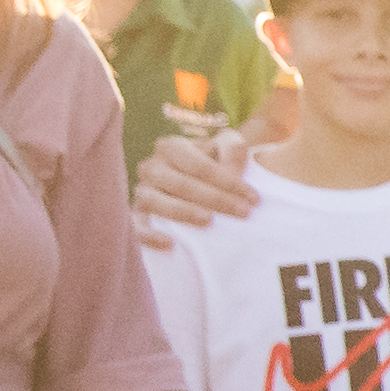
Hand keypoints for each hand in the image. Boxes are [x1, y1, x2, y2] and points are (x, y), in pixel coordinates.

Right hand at [131, 115, 262, 231]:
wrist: (195, 187)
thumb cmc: (213, 167)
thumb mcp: (225, 152)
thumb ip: (232, 148)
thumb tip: (234, 159)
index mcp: (171, 147)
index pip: (199, 164)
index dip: (229, 181)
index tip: (254, 199)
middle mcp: (152, 167)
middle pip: (180, 183)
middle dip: (215, 198)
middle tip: (243, 213)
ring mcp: (141, 192)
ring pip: (155, 201)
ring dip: (183, 212)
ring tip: (209, 221)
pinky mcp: (135, 216)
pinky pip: (135, 226)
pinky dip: (148, 235)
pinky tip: (169, 243)